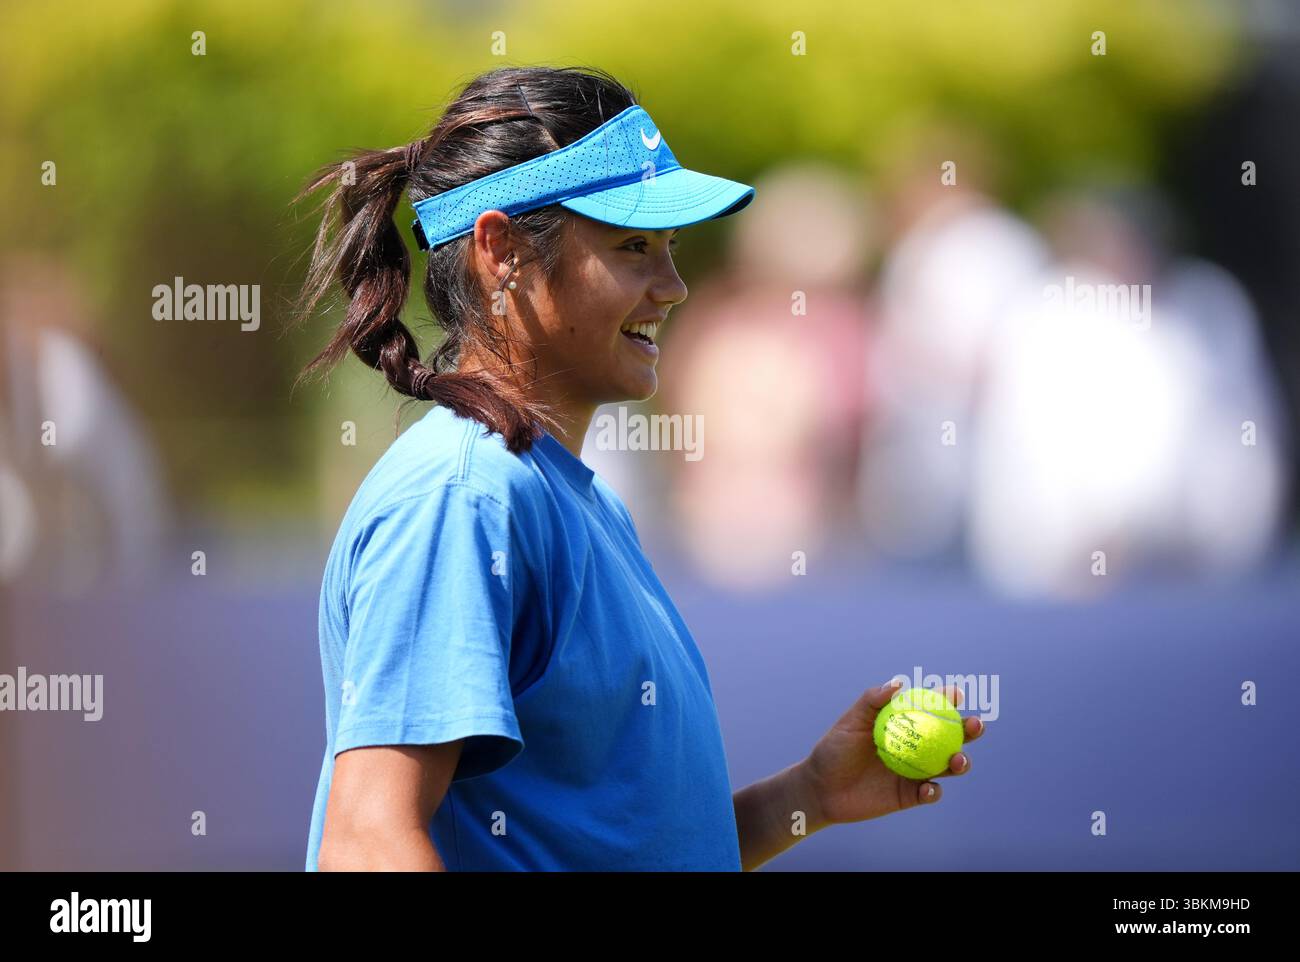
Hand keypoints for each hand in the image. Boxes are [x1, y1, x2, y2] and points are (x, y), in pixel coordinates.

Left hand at [799, 680, 985, 825]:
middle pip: (950, 736)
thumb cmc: (834, 749)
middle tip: (975, 725)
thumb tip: (898, 683)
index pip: (931, 708)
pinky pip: (930, 793)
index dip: (948, 700)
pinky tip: (928, 788)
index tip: (956, 694)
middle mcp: (916, 746)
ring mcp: (915, 771)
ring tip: (958, 760)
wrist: (821, 788)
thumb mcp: (850, 722)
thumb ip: (872, 701)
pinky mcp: (910, 795)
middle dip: (969, 730)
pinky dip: (934, 791)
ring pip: (948, 766)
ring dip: (960, 762)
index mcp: (904, 723)